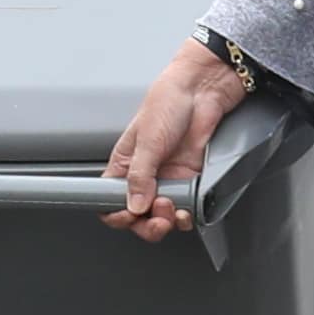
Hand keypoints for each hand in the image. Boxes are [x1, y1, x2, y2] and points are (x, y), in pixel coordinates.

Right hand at [102, 40, 248, 237]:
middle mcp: (144, 175)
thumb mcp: (148, 139)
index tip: (129, 217)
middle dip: (146, 223)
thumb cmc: (168, 101)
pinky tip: (187, 210)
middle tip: (156, 218)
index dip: (117, 214)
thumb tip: (134, 205)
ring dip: (166, 220)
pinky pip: (185, 206)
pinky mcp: (190, 179)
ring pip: (161, 215)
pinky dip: (186, 214)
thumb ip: (140, 175)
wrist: (203, 91)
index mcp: (124, 164)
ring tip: (172, 210)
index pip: (110, 199)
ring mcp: (168, 178)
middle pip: (137, 215)